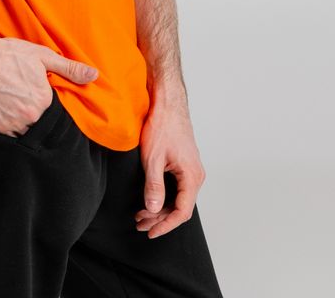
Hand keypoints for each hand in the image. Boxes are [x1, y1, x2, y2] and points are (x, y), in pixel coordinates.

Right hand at [0, 34, 98, 136]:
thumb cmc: (9, 54)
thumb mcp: (43, 56)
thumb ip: (70, 68)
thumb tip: (94, 75)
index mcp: (43, 101)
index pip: (56, 113)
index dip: (52, 104)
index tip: (44, 96)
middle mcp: (28, 117)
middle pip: (42, 124)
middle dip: (39, 115)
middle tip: (29, 98)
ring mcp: (10, 124)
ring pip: (26, 132)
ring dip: (26, 123)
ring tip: (19, 103)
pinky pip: (10, 133)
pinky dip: (12, 124)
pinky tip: (8, 107)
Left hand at [134, 93, 205, 238]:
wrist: (167, 102)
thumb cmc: (162, 125)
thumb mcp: (153, 158)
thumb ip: (154, 186)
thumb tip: (152, 210)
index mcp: (192, 176)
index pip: (182, 212)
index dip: (165, 225)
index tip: (150, 232)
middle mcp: (196, 174)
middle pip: (180, 207)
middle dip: (159, 218)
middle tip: (139, 224)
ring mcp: (191, 169)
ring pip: (178, 198)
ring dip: (160, 208)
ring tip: (140, 215)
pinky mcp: (184, 163)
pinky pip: (176, 187)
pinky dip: (163, 196)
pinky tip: (149, 198)